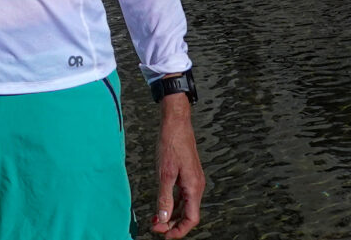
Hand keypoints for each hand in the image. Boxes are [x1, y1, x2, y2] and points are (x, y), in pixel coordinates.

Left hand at [152, 94, 204, 235]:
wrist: (176, 123)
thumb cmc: (171, 144)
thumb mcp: (165, 173)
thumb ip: (164, 198)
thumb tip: (163, 219)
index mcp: (194, 187)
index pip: (192, 218)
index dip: (179, 230)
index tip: (163, 235)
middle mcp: (196, 186)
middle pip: (188, 215)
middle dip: (173, 224)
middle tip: (154, 227)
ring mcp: (192, 180)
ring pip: (185, 206)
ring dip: (172, 215)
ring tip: (155, 220)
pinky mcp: (187, 175)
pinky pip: (182, 196)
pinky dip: (172, 204)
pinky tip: (161, 206)